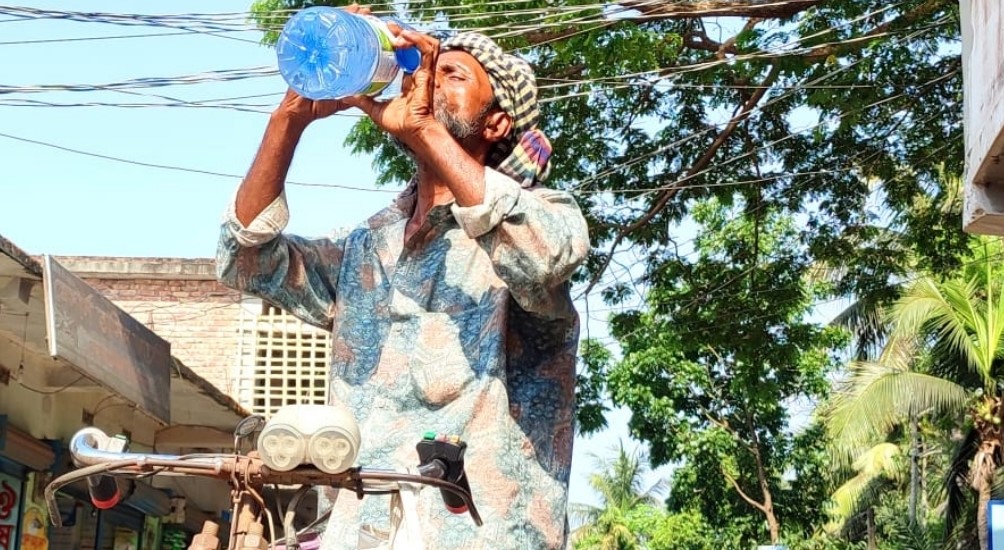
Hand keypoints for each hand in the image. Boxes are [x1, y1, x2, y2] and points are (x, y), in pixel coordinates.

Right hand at [272, 4, 371, 128]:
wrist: (297, 113)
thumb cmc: (316, 106)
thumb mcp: (340, 98)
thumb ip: (354, 94)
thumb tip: (374, 91)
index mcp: (330, 60)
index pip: (345, 38)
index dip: (356, 27)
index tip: (369, 18)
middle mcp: (320, 52)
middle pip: (337, 28)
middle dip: (351, 16)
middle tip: (364, 11)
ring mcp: (311, 51)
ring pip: (327, 28)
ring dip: (342, 15)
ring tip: (355, 9)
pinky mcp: (302, 54)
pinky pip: (312, 35)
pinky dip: (321, 23)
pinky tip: (332, 15)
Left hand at [342, 28, 440, 146]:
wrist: (413, 132)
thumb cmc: (400, 125)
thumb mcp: (375, 109)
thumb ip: (362, 100)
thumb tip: (345, 95)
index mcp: (408, 79)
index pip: (405, 54)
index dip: (397, 42)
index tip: (383, 36)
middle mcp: (418, 73)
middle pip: (414, 44)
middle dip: (402, 33)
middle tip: (387, 28)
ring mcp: (425, 72)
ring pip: (424, 43)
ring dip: (410, 34)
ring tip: (396, 32)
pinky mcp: (428, 73)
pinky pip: (428, 50)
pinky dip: (417, 40)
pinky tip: (403, 37)